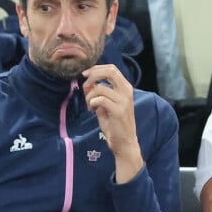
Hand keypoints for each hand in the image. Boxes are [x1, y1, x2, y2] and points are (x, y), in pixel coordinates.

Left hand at [82, 64, 143, 183]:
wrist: (124, 143)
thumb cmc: (115, 124)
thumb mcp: (108, 104)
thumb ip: (101, 92)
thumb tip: (87, 82)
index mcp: (126, 88)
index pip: (112, 69)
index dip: (96, 68)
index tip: (85, 75)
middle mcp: (127, 92)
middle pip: (109, 71)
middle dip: (93, 75)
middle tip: (84, 85)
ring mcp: (124, 101)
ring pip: (100, 87)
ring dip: (89, 96)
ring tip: (90, 105)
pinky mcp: (119, 111)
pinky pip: (99, 99)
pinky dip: (92, 103)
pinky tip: (93, 111)